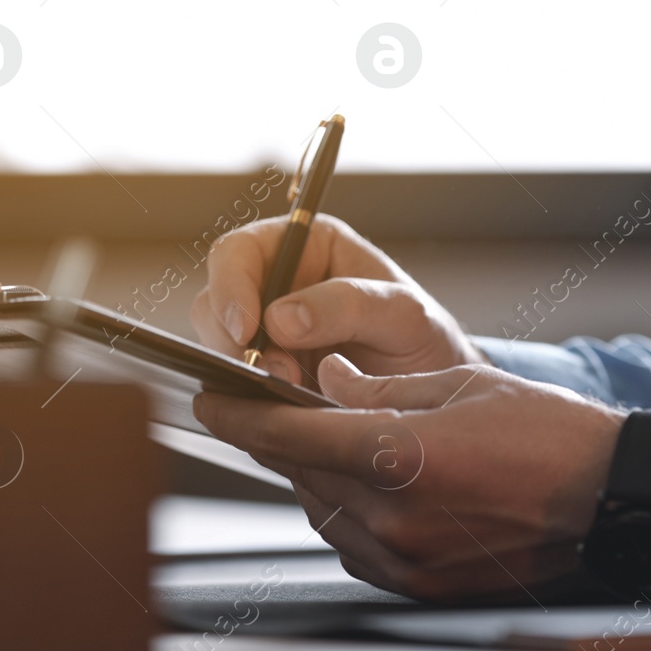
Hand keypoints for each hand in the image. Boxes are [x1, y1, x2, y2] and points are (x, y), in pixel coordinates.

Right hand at [189, 214, 489, 383]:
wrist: (435, 394)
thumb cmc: (425, 340)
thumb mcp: (403, 315)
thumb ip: (350, 306)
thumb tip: (282, 318)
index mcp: (307, 246)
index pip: (240, 251)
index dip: (231, 286)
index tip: (246, 329)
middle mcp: (277, 283)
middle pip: (216, 301)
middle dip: (234, 341)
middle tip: (275, 372)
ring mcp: (266, 331)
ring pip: (218, 345)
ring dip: (242, 372)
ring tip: (292, 387)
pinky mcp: (264, 373)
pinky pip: (233, 382)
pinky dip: (249, 396)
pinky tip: (283, 404)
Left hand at [194, 357, 626, 601]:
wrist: (610, 498)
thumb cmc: (548, 432)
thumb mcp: (460, 384)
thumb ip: (380, 386)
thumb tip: (326, 380)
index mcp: (400, 455)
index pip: (286, 436)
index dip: (236, 414)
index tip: (208, 399)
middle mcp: (393, 516)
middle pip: (299, 474)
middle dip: (282, 439)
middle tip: (277, 407)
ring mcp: (405, 559)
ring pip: (322, 512)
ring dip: (318, 476)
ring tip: (346, 442)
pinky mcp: (418, 584)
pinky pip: (354, 544)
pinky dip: (349, 512)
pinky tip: (377, 485)